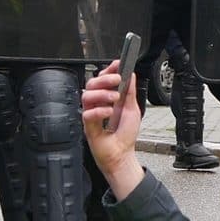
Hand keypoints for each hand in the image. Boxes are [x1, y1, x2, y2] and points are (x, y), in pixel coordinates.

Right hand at [79, 63, 144, 198]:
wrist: (122, 155)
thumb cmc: (125, 136)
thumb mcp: (133, 109)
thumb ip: (130, 92)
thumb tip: (130, 75)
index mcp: (108, 99)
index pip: (103, 79)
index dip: (108, 70)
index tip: (117, 65)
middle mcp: (99, 105)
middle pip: (92, 84)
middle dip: (105, 79)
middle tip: (116, 81)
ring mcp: (92, 114)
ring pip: (86, 95)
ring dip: (102, 94)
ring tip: (114, 99)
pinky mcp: (88, 126)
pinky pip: (87, 114)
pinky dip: (99, 111)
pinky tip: (109, 113)